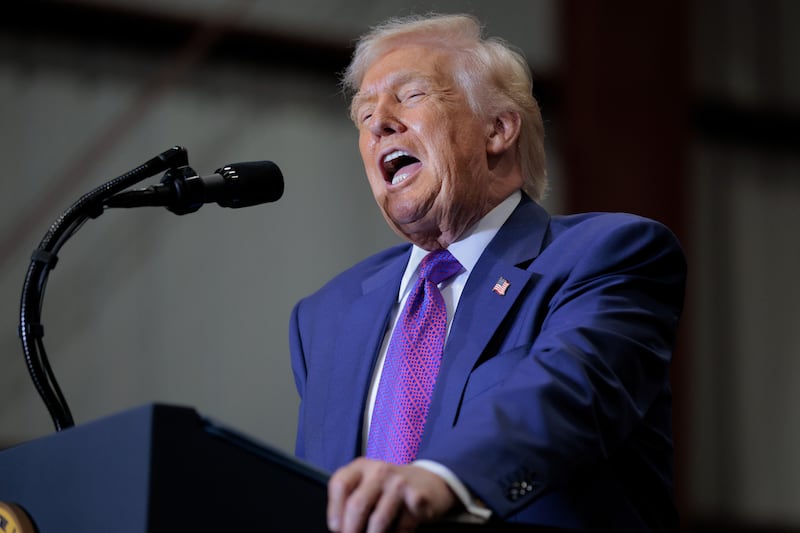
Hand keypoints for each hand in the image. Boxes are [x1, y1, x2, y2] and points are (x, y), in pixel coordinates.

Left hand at [327, 457, 457, 532]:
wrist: (430, 482)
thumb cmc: (391, 488)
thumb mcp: (368, 484)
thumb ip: (352, 499)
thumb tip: (341, 529)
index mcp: (362, 466)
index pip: (340, 484)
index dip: (334, 510)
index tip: (337, 528)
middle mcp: (380, 470)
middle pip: (357, 505)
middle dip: (351, 531)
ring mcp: (400, 483)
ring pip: (378, 521)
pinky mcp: (418, 498)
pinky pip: (401, 528)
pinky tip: (397, 532)